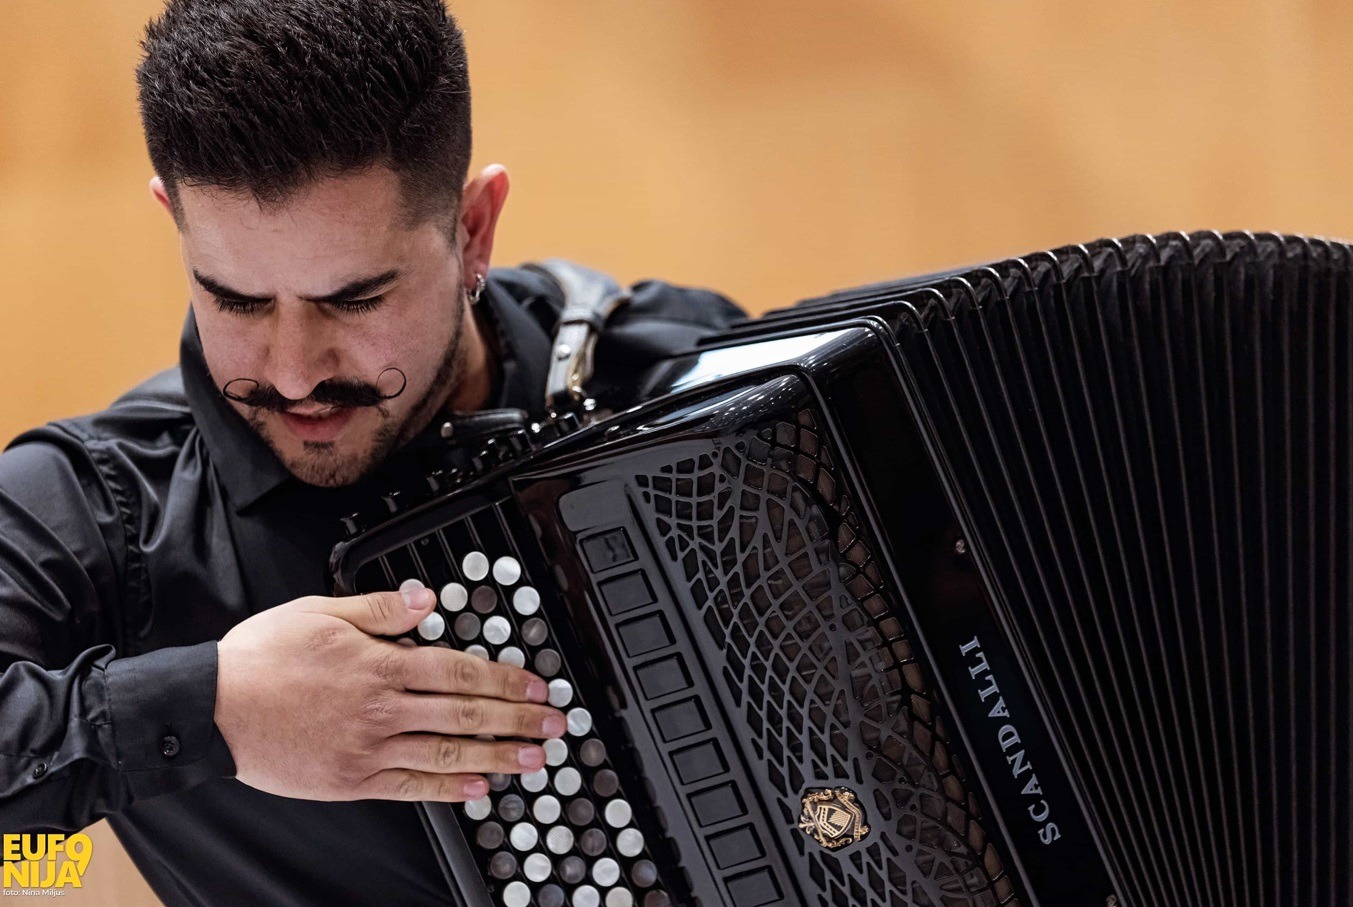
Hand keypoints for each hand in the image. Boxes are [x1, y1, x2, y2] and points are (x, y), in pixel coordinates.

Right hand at [214, 586, 564, 802]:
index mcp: (378, 665)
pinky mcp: (350, 780)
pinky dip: (447, 789)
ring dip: (495, 757)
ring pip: (445, 753)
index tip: (536, 687)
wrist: (209, 709)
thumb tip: (424, 599)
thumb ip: (378, 609)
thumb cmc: (260, 659)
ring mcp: (367, 749)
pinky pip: (409, 786)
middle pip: (464, 714)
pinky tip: (476, 788)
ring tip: (532, 761)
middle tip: (553, 727)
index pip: (459, 671)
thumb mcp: (318, 612)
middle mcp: (380, 709)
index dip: (505, 680)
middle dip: (516, 720)